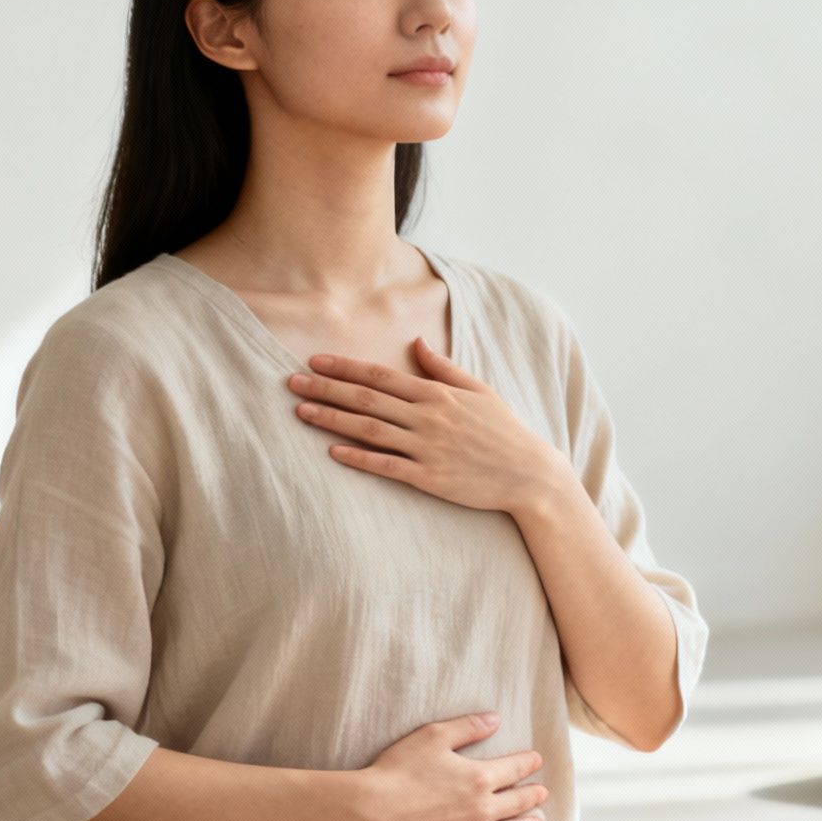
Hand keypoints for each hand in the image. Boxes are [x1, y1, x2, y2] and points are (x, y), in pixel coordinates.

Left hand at [286, 337, 575, 516]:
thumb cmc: (504, 430)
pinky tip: (333, 451)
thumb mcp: (479, 390)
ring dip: (332, 420)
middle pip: (367, 400)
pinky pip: (387, 466)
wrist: (529, 474)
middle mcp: (428, 418)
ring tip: (301, 412)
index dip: (346, 368)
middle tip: (292, 382)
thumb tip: (416, 342)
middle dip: (326, 389)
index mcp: (438, 394)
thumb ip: (443, 368)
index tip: (316, 361)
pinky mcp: (429, 478)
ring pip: (370, 430)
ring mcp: (427, 448)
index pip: (381, 376)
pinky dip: (359, 458)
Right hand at [353, 712, 548, 820]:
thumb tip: (496, 719)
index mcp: (479, 777)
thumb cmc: (399, 770)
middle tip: (543, 793)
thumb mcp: (433, 736)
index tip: (537, 760)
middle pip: (517, 802)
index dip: (528, 763)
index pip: (514, 768)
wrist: (372, 812)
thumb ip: (468, 727)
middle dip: (532, 796)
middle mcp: (482, 809)